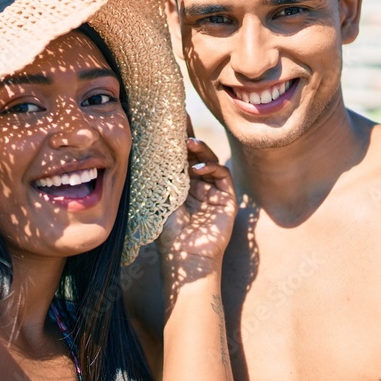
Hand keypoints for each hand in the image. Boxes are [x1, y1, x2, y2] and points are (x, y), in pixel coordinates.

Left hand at [157, 137, 236, 283]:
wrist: (186, 259)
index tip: (171, 121)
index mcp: (180, 186)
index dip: (177, 140)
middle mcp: (197, 186)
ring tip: (189, 143)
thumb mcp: (161, 198)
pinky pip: (223, 175)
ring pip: (211, 161)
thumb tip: (153, 147)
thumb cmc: (168, 234)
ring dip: (201, 150)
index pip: (180, 158)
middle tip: (182, 123)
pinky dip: (212, 167)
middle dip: (189, 138)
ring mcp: (213, 192)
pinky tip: (198, 168)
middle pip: (196, 156)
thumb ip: (163, 175)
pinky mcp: (227, 199)